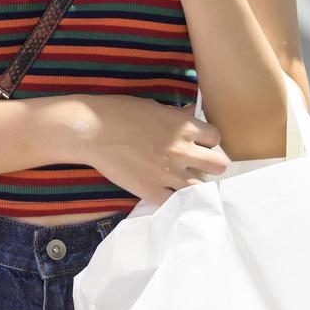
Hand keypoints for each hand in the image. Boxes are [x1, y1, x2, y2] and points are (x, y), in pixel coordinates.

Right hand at [51, 94, 229, 206]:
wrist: (90, 130)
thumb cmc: (118, 112)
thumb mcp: (152, 106)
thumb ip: (175, 116)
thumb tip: (190, 116)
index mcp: (183, 126)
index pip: (216, 138)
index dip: (208, 141)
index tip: (198, 143)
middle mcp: (182, 150)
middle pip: (219, 165)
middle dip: (210, 164)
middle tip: (197, 165)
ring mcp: (168, 173)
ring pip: (202, 188)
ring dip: (196, 185)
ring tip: (184, 182)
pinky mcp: (151, 190)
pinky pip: (175, 203)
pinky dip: (174, 201)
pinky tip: (168, 195)